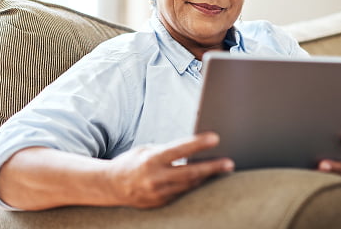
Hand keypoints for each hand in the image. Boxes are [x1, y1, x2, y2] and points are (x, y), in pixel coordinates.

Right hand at [108, 132, 234, 207]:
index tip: (215, 138)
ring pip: (189, 185)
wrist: (111, 186)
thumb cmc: (132, 162)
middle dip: (212, 168)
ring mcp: (159, 193)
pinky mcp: (161, 203)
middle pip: (190, 173)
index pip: (179, 149)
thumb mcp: (147, 150)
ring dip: (207, 177)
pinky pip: (182, 193)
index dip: (198, 144)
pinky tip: (205, 179)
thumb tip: (192, 149)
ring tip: (223, 169)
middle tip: (229, 163)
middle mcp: (155, 178)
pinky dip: (194, 185)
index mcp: (151, 159)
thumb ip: (168, 150)